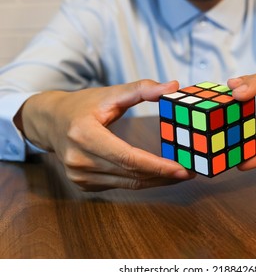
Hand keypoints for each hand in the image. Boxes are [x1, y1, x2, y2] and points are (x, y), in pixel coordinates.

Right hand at [16, 80, 195, 190]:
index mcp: (84, 135)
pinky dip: (141, 181)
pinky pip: (120, 185)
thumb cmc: (81, 105)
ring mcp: (79, 176)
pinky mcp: (84, 184)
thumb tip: (173, 85)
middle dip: (164, 176)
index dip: (158, 166)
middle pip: (132, 174)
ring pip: (128, 184)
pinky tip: (157, 175)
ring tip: (178, 174)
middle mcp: (79, 160)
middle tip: (189, 172)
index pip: (129, 158)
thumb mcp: (109, 93)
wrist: (50, 122)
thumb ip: (142, 89)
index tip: (183, 169)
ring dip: (156, 181)